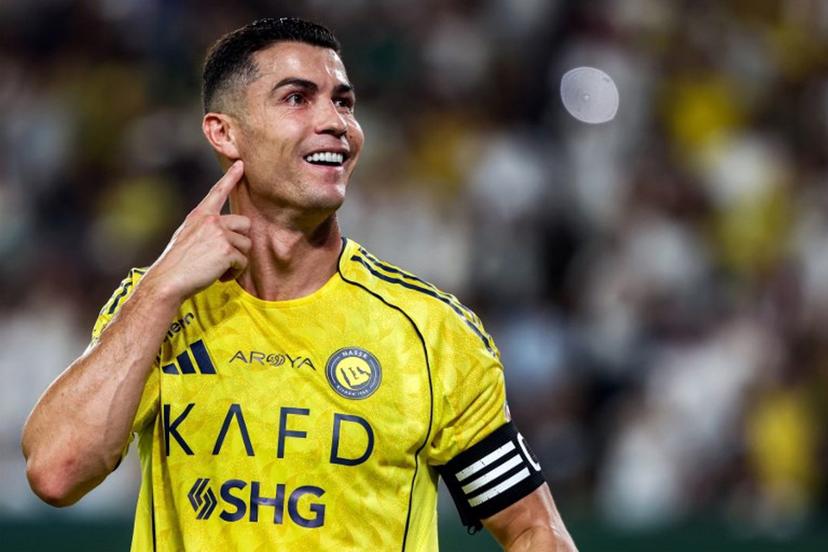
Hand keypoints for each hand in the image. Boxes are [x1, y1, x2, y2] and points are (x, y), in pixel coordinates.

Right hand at [143, 160, 251, 303]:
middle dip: (240, 241)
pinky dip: (234, 272)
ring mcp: (219, 234)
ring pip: (246, 245)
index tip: (241, 164)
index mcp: (200, 215)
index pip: (218, 192)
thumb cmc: (177, 264)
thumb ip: (206, 230)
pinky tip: (219, 276)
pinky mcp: (226, 250)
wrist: (168, 280)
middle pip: (245, 224)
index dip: (231, 178)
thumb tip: (227, 235)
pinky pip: (243, 261)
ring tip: (218, 269)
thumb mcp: (187, 236)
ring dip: (237, 260)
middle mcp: (211, 220)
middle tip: (225, 256)